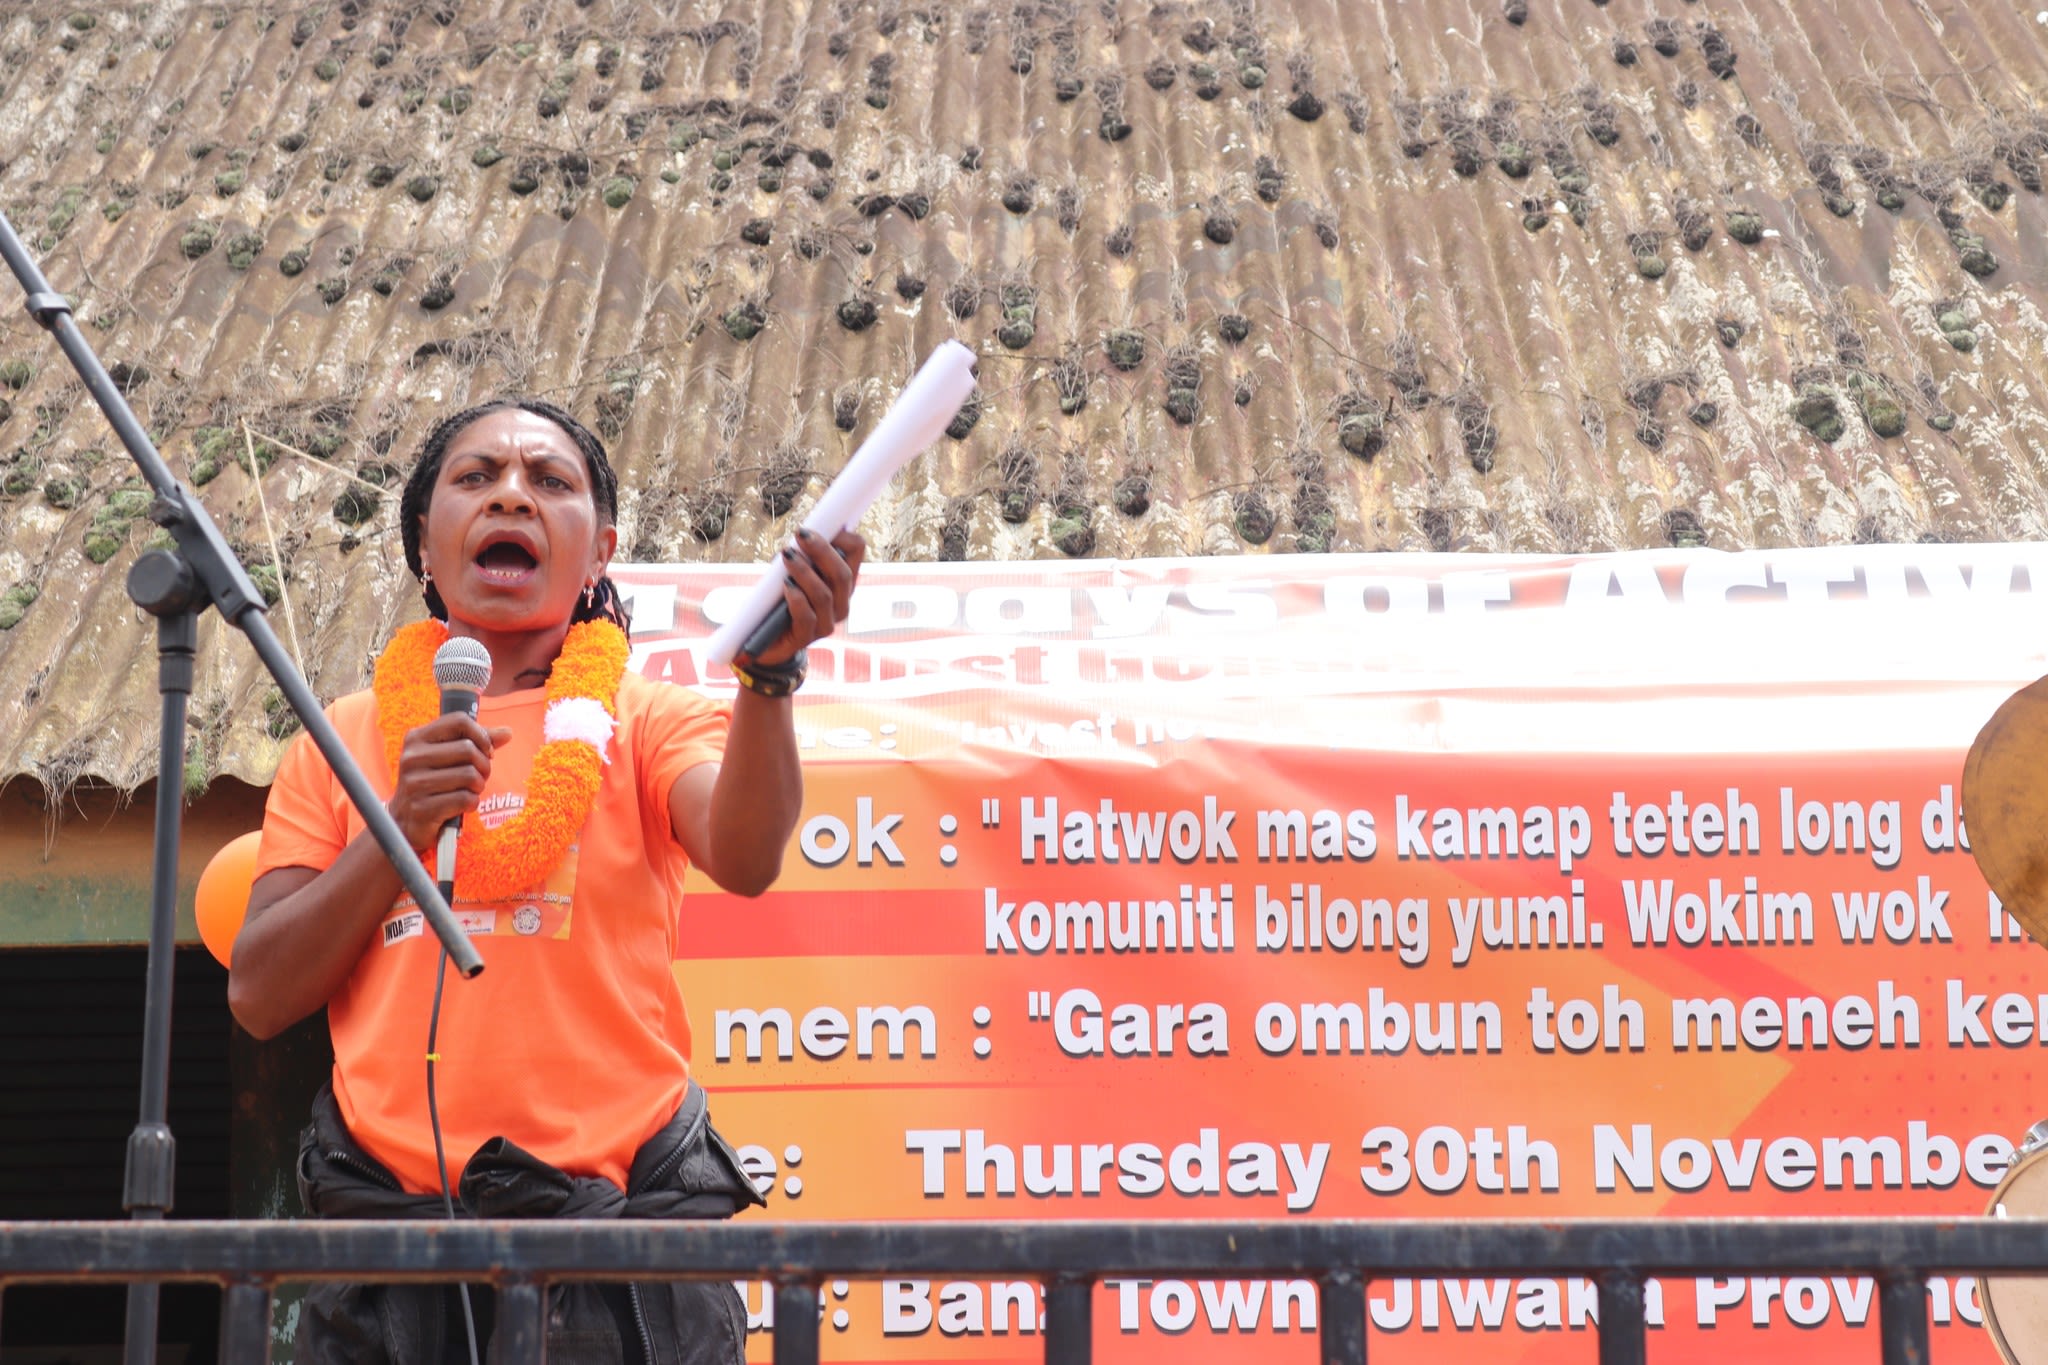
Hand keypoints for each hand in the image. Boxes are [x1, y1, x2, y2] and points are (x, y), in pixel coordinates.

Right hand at [385, 712, 513, 850]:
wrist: (405, 822)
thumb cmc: (433, 783)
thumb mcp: (447, 758)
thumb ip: (476, 742)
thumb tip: (507, 732)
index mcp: (416, 739)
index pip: (458, 721)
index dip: (481, 735)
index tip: (485, 750)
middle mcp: (412, 758)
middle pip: (468, 749)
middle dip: (483, 765)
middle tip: (479, 776)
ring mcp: (414, 784)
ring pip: (469, 775)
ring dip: (478, 786)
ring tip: (469, 790)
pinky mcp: (422, 808)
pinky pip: (465, 799)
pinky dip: (472, 803)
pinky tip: (462, 805)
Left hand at [747, 526, 864, 665]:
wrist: (765, 641)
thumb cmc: (778, 600)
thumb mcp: (792, 572)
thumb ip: (802, 555)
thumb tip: (801, 531)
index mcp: (842, 583)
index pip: (855, 552)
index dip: (844, 536)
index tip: (824, 523)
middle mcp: (841, 603)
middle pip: (842, 574)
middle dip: (822, 551)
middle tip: (801, 534)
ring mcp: (826, 623)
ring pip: (824, 594)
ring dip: (804, 572)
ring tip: (786, 556)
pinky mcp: (807, 638)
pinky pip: (807, 617)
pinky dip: (797, 599)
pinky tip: (786, 586)